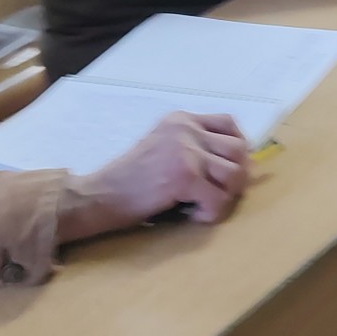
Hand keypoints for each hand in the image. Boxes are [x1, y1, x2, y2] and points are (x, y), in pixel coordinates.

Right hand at [57, 112, 251, 241]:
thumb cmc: (129, 179)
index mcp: (181, 119)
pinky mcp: (184, 176)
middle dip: (237, 175)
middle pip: (238, 149)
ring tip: (205, 204)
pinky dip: (211, 212)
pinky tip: (195, 215)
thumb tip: (235, 163)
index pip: (229, 123)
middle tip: (221, 193)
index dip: (237, 149)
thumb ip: (192, 146)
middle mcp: (186, 129)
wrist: (98, 195)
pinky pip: (218, 198)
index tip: (228, 170)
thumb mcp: (163, 147)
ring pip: (234, 173)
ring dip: (226, 195)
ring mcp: (186, 151)